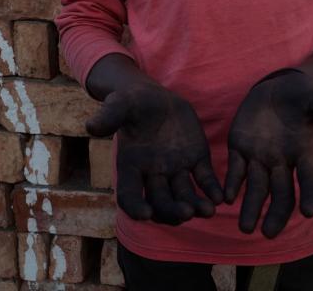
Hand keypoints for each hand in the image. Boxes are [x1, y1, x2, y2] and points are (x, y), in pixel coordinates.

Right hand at [86, 82, 222, 225]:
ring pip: (185, 195)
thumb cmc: (133, 102)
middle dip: (172, 210)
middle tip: (186, 213)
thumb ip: (109, 116)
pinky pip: (204, 179)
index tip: (146, 215)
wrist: (156, 98)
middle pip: (161, 201)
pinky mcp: (196, 160)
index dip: (135, 207)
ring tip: (208, 211)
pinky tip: (221, 197)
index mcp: (131, 166)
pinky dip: (212, 189)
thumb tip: (90, 127)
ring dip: (195, 205)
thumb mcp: (120, 105)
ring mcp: (176, 169)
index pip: (129, 195)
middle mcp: (153, 174)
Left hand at [224, 70, 312, 237]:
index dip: (311, 195)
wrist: (278, 87)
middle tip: (268, 233)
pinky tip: (226, 198)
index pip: (310, 179)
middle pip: (281, 193)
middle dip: (276, 213)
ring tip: (245, 228)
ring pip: (256, 188)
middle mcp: (282, 161)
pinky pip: (235, 170)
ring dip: (251, 207)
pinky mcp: (240, 148)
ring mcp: (259, 157)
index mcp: (303, 153)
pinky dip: (232, 184)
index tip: (309, 213)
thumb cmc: (303, 94)